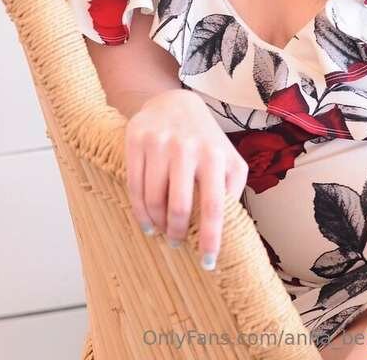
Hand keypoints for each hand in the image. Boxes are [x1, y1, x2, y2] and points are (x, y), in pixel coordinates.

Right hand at [124, 89, 248, 268]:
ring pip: (153, 200)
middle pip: (179, 207)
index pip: (215, 206)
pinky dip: (139, 212)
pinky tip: (146, 222)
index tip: (208, 263)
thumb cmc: (205, 139)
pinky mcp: (137, 139)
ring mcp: (160, 142)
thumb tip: (229, 229)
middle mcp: (188, 148)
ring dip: (157, 225)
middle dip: (177, 234)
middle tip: (177, 243)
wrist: (173, 102)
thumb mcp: (228, 158)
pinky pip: (134, 186)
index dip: (211, 239)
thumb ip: (232, 187)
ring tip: (161, 232)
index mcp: (215, 155)